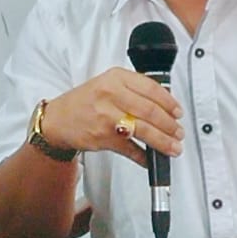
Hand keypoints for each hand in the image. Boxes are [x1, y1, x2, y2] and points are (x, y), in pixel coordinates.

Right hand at [42, 68, 183, 166]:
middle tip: (178, 132)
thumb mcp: (107, 83)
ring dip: (163, 142)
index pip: (151, 88)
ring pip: (144, 131)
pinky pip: (130, 149)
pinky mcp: (103, 138)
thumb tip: (164, 105)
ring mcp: (107, 117)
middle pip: (150, 111)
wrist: (57, 120)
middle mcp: (111, 95)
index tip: (178, 112)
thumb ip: (133, 89)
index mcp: (115, 78)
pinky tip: (150, 159)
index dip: (169, 102)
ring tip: (173, 147)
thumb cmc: (84, 102)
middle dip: (170, 125)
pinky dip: (143, 157)